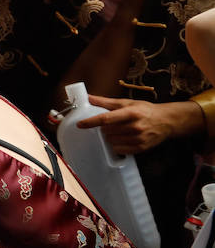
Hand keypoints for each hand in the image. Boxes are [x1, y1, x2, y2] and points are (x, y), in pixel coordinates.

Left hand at [76, 95, 203, 154]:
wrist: (167, 121)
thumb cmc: (145, 110)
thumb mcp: (127, 103)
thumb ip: (106, 102)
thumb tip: (89, 98)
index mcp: (130, 113)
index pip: (106, 118)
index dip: (91, 122)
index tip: (80, 124)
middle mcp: (135, 126)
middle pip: (107, 131)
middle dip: (104, 128)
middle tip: (110, 124)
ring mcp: (139, 138)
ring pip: (112, 141)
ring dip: (109, 137)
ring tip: (118, 131)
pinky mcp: (141, 147)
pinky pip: (120, 150)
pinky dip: (116, 145)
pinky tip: (122, 139)